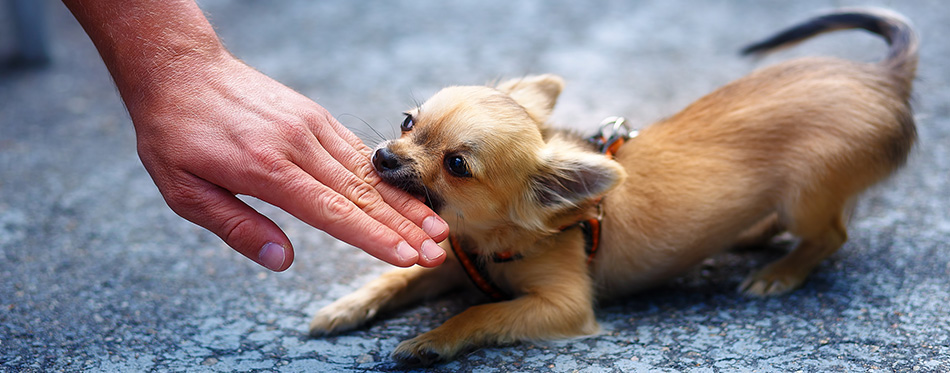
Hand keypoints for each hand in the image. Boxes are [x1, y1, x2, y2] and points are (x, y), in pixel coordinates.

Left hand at [128, 54, 447, 270]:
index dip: (372, 237)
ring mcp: (310, 126)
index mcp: (265, 168)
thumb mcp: (184, 191)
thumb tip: (283, 261)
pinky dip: (384, 178)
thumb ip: (236, 227)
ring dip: (404, 203)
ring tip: (436, 228)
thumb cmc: (175, 134)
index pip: (332, 211)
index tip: (405, 257)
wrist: (181, 69)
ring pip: (368, 172)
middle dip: (404, 227)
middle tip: (437, 252)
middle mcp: (297, 145)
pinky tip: (404, 197)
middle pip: (362, 194)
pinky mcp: (314, 116)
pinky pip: (356, 151)